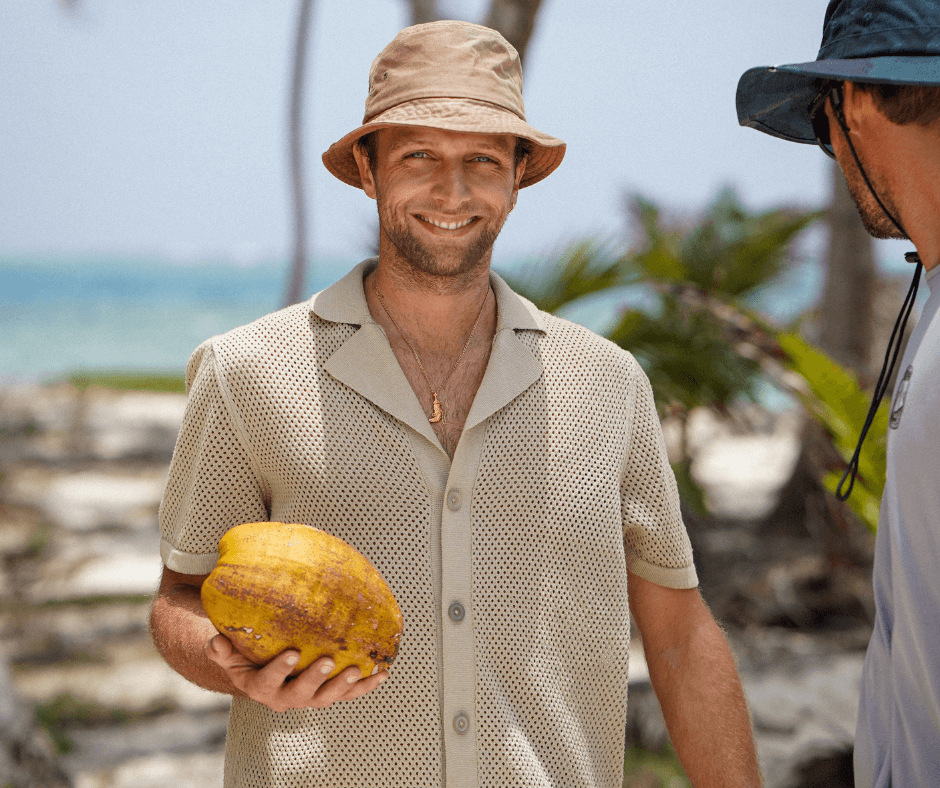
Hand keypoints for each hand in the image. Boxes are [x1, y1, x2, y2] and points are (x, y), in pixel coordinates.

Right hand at [205, 633, 388, 712]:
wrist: (262, 670)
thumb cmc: (245, 654)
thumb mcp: (228, 652)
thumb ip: (221, 649)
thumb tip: (216, 641)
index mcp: (259, 686)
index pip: (267, 681)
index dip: (279, 669)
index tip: (291, 652)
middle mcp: (284, 697)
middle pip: (301, 694)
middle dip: (315, 679)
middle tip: (326, 660)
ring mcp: (308, 698)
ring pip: (327, 698)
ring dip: (344, 686)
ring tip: (357, 669)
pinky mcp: (327, 694)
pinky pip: (349, 693)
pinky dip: (366, 686)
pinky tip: (383, 673)